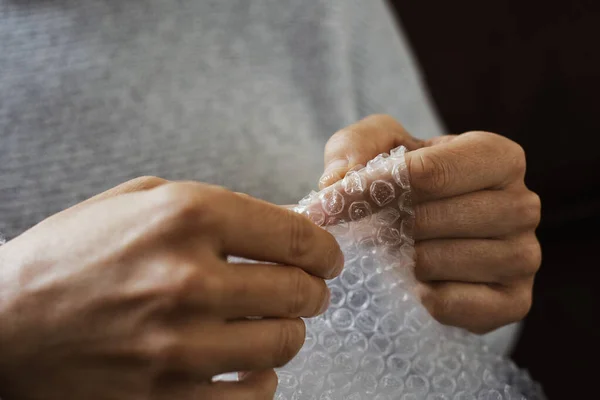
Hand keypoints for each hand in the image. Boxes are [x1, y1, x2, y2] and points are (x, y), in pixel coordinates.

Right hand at [0, 177, 342, 399]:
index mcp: (186, 217)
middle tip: (302, 291)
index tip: (326, 258)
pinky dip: (260, 379)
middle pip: (299, 293)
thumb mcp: (139, 200)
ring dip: (287, 333)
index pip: (296, 234)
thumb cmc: (73, 254)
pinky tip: (244, 365)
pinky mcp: (169, 398)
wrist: (3, 327)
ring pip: (284, 345)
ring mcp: (179, 346)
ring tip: (269, 324)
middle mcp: (188, 280)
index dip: (323, 249)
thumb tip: (283, 226)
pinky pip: (253, 396)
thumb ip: (216, 207)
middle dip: (311, 292)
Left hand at [320, 114, 540, 333]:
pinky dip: (423, 295)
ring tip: (402, 250)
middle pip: (433, 219)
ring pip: (438, 262)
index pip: (430, 173)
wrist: (439, 232)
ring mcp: (525, 256)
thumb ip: (356, 145)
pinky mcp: (515, 301)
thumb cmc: (412, 183)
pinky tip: (421, 281)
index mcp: (499, 156)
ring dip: (404, 259)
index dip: (371, 189)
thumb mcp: (382, 145)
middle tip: (370, 228)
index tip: (326, 206)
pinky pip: (451, 304)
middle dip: (388, 226)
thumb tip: (338, 181)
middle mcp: (523, 204)